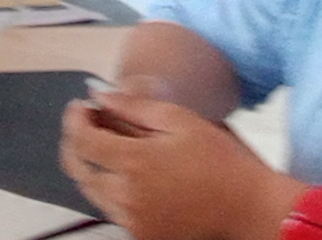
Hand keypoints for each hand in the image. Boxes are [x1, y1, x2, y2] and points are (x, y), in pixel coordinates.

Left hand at [58, 88, 306, 239]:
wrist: (247, 207)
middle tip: (84, 123)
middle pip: (78, 169)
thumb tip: (100, 95)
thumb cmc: (220, 160)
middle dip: (74, 142)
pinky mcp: (141, 234)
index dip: (75, 120)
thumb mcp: (180, 120)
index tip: (81, 107)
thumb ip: (134, 106)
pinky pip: (110, 209)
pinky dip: (108, 188)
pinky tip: (125, 172)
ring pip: (91, 191)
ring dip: (89, 166)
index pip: (82, 141)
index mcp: (134, 162)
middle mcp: (126, 196)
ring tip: (105, 145)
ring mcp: (132, 220)